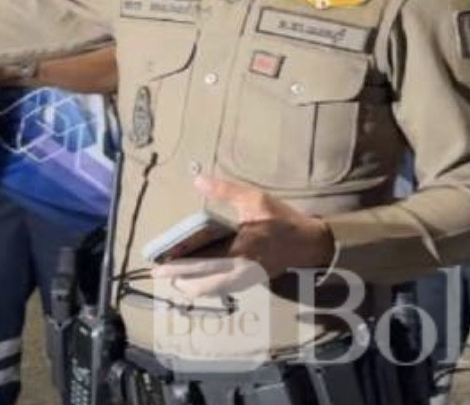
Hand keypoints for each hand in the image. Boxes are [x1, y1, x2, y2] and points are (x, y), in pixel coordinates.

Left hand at [152, 174, 334, 296]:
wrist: (310, 243)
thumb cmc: (281, 220)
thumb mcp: (255, 199)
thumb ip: (225, 190)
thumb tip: (197, 179)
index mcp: (239, 251)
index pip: (201, 264)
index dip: (178, 268)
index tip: (158, 267)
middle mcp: (240, 270)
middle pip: (202, 285)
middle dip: (179, 280)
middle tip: (161, 273)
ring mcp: (245, 279)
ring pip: (211, 290)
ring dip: (191, 285)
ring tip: (174, 276)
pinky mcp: (250, 281)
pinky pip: (222, 289)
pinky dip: (206, 286)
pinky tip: (196, 278)